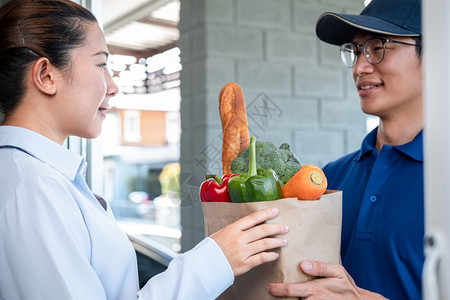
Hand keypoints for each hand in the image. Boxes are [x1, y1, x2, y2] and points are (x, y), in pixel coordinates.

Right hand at [211, 207, 287, 275]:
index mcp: (232, 229)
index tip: (275, 211)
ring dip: (276, 241)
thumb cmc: (209, 250)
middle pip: (262, 230)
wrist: (202, 266)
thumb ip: (234, 230)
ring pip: (264, 243)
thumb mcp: (220, 234)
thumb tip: (248, 227)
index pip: (253, 218)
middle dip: (276, 228)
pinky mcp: (244, 264)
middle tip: (285, 227)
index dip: (266, 213)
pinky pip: (261, 258)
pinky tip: (275, 254)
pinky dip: (270, 256)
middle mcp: (239, 239)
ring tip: (284, 241)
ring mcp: (242, 251)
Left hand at [267, 260, 387, 298]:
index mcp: (317, 289)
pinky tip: (293, 299)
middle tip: (271, 292)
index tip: (269, 287)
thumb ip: (321, 267)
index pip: (292, 290)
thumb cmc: (346, 287)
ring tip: (279, 297)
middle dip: (281, 298)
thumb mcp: (338, 272)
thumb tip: (303, 264)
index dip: (278, 290)